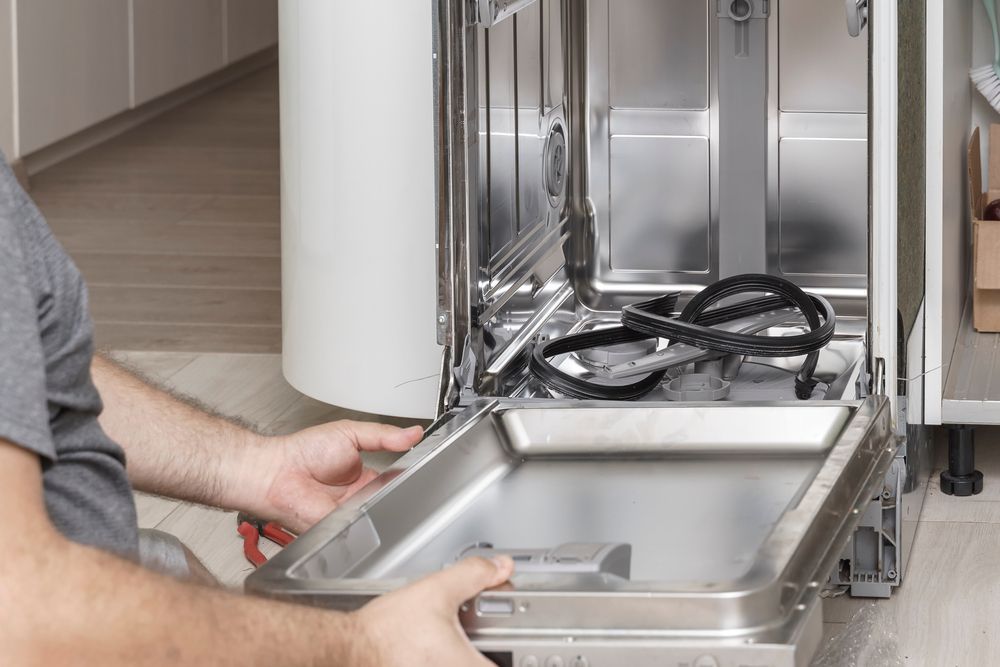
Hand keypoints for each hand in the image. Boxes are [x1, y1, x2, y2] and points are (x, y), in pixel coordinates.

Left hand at [248, 421, 422, 532]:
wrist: (276, 472)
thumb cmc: (303, 452)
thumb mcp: (350, 433)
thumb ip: (383, 435)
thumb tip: (413, 433)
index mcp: (364, 476)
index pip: (395, 479)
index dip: (408, 474)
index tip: (422, 466)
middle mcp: (358, 498)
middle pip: (390, 500)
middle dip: (399, 493)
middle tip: (404, 481)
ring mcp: (350, 515)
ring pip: (379, 516)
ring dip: (383, 506)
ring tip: (379, 492)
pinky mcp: (340, 529)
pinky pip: (361, 528)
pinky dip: (366, 520)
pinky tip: (364, 507)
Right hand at [350, 556, 514, 666]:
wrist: (348, 649)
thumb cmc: (384, 633)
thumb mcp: (436, 591)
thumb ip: (473, 576)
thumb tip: (499, 568)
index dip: (515, 655)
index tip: (516, 645)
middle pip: (490, 666)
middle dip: (492, 654)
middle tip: (488, 640)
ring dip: (466, 657)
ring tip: (452, 645)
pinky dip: (448, 662)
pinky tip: (435, 653)